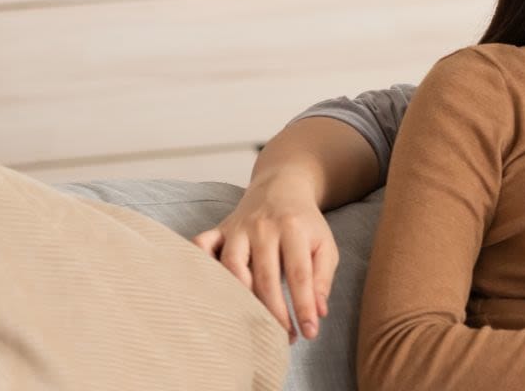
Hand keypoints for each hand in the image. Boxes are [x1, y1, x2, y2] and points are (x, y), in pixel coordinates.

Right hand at [190, 173, 338, 343]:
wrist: (281, 187)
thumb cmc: (304, 224)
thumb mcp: (325, 244)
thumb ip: (323, 277)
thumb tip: (318, 312)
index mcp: (293, 229)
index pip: (299, 274)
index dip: (303, 305)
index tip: (309, 332)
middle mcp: (263, 228)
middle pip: (264, 276)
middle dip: (274, 312)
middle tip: (282, 338)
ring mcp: (237, 228)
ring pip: (232, 266)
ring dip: (240, 298)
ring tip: (251, 325)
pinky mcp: (218, 230)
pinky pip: (202, 246)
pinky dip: (199, 264)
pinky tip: (205, 289)